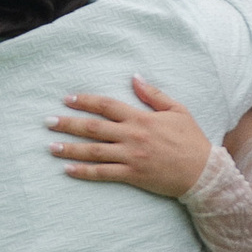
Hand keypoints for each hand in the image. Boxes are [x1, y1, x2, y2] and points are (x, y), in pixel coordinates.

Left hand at [49, 76, 212, 198]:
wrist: (203, 172)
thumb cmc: (191, 140)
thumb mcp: (177, 110)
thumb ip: (153, 94)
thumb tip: (134, 77)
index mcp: (141, 118)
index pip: (106, 105)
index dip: (85, 101)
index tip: (67, 99)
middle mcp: (132, 135)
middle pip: (93, 127)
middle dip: (68, 124)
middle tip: (48, 122)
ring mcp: (131, 156)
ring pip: (93, 151)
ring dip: (70, 148)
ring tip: (50, 147)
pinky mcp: (132, 174)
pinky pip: (103, 173)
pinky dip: (84, 172)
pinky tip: (68, 170)